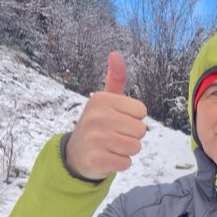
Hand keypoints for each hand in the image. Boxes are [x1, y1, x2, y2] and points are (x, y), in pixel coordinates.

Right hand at [65, 51, 147, 180]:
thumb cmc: (98, 123)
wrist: (75, 154)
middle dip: (132, 135)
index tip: (117, 119)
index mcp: (101, 99)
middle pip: (141, 130)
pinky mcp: (96, 159)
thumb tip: (115, 53)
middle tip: (114, 134)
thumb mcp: (105, 99)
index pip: (141, 111)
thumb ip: (115, 78)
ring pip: (135, 147)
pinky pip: (126, 163)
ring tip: (111, 146)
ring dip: (127, 150)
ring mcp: (95, 139)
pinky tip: (107, 157)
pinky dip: (120, 163)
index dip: (133, 118)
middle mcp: (96, 116)